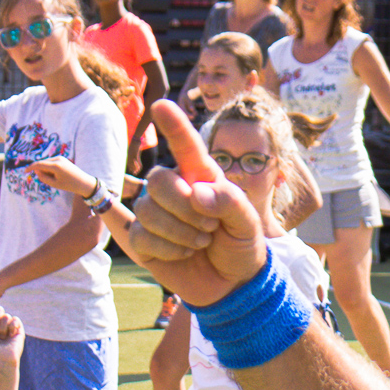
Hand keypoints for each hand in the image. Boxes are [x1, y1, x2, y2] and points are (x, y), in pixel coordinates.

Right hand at [26, 156, 96, 198]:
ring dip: (46, 170)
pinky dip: (50, 169)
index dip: (31, 167)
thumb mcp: (54, 184)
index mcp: (56, 166)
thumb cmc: (69, 185)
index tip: (25, 171)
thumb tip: (36, 170)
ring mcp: (60, 157)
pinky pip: (51, 163)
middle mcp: (58, 159)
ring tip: (57, 178)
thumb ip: (43, 177)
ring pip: (46, 163)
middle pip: (43, 163)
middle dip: (42, 171)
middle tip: (52, 180)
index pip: (39, 164)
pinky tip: (58, 175)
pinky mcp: (62, 158)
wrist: (84, 182)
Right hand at [126, 102, 267, 305]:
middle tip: (210, 228)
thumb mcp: (248, 223)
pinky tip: (184, 252)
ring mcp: (155, 213)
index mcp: (201, 175)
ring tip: (201, 242)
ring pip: (148, 210)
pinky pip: (141, 235)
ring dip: (180, 232)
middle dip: (185, 208)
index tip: (161, 105)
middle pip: (158, 179)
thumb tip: (196, 192)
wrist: (233, 284)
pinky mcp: (142, 239)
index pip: (185, 145)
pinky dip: (168, 248)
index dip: (174, 125)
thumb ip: (229, 201)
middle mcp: (174, 188)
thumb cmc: (242, 245)